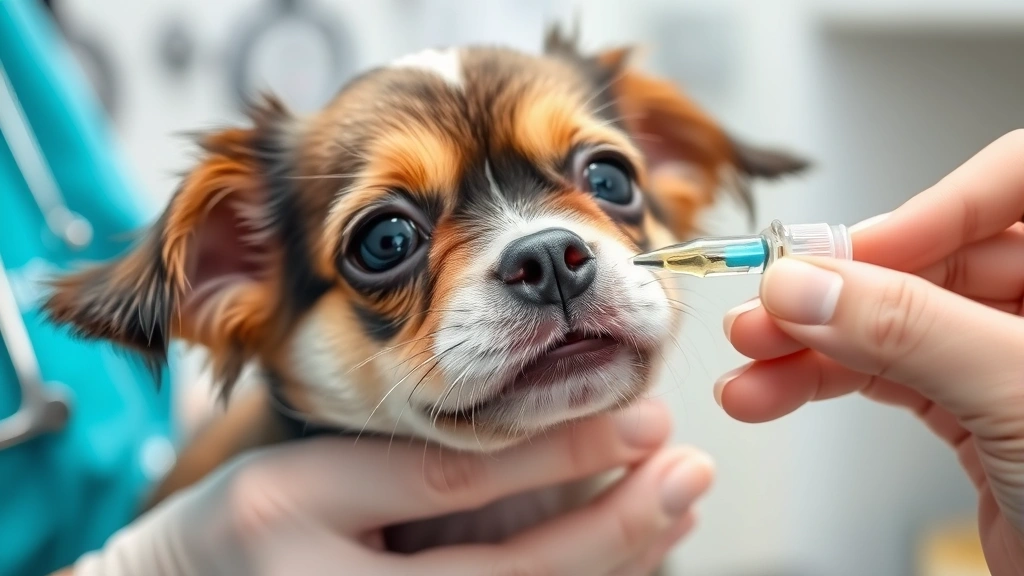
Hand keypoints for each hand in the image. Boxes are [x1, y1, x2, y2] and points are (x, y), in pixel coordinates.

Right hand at [71, 400, 712, 575]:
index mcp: (305, 523)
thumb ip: (409, 464)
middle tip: (690, 473)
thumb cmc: (240, 529)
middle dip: (616, 527)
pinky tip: (632, 563)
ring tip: (677, 511)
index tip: (643, 419)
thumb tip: (537, 434)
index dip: (560, 452)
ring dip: (615, 566)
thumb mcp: (307, 474)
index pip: (457, 486)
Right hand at [718, 130, 1023, 574]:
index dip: (931, 208)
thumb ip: (909, 328)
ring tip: (750, 358)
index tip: (852, 253)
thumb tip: (808, 283)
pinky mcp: (971, 408)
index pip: (1010, 184)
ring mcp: (1005, 358)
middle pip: (932, 257)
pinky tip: (770, 393)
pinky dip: (823, 383)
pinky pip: (886, 374)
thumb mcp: (1017, 397)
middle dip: (842, 286)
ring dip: (813, 342)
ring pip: (895, 321)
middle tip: (773, 306)